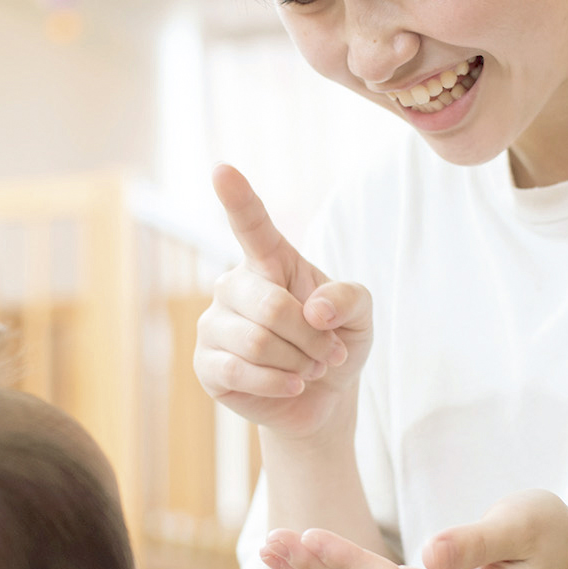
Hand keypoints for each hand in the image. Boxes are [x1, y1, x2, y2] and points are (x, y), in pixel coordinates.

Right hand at [194, 165, 372, 440]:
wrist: (322, 398)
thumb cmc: (336, 343)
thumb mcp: (361, 316)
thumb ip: (349, 298)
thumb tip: (313, 309)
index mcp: (269, 262)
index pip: (251, 225)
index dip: (237, 198)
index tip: (222, 170)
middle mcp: (234, 286)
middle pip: (271, 306)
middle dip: (311, 338)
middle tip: (328, 354)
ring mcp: (214, 325)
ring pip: (256, 342)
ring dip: (298, 362)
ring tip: (309, 369)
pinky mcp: (206, 365)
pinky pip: (238, 371)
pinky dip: (278, 383)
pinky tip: (292, 384)